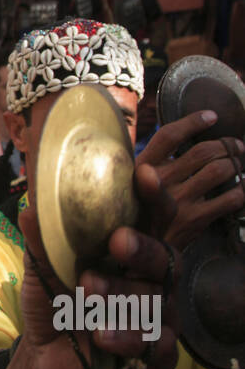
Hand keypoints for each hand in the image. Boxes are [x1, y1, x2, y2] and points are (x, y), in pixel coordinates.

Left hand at [18, 163, 178, 368]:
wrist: (44, 355)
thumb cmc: (54, 301)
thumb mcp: (43, 268)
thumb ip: (42, 241)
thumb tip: (29, 208)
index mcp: (131, 248)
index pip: (153, 216)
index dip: (154, 195)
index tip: (144, 174)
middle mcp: (152, 278)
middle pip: (165, 256)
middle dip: (142, 247)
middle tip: (117, 242)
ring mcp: (158, 315)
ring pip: (157, 300)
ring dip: (121, 295)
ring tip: (86, 292)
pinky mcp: (157, 353)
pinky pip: (157, 345)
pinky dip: (128, 339)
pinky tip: (102, 336)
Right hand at [136, 110, 244, 249]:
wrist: (137, 251)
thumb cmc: (138, 212)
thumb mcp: (134, 183)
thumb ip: (156, 164)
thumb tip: (186, 143)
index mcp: (142, 165)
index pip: (170, 136)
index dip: (193, 122)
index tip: (212, 117)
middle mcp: (159, 180)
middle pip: (202, 152)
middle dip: (225, 145)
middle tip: (237, 145)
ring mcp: (178, 201)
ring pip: (218, 171)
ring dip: (236, 163)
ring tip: (241, 162)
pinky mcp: (195, 220)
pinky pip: (229, 199)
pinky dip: (242, 190)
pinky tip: (244, 187)